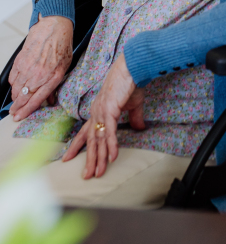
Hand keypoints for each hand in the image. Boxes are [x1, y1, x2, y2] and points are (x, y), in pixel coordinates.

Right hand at [9, 15, 72, 120]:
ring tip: (15, 102)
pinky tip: (15, 86)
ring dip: (15, 97)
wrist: (54, 26)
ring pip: (16, 89)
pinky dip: (13, 84)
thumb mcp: (65, 66)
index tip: (19, 117)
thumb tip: (50, 100)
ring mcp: (27, 67)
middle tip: (14, 113)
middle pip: (23, 97)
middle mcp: (38, 74)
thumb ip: (56, 84)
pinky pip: (12, 77)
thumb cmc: (62, 45)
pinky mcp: (20, 60)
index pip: (36, 100)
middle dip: (17, 108)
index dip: (26, 111)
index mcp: (52, 77)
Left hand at [63, 53, 144, 178]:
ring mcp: (102, 112)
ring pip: (98, 139)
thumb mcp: (133, 104)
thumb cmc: (130, 82)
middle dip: (88, 159)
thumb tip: (140, 128)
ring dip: (99, 157)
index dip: (77, 145)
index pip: (85, 131)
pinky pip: (110, 132)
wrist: (131, 67)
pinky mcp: (110, 110)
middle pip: (90, 140)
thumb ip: (134, 118)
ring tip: (98, 172)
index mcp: (99, 110)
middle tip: (86, 175)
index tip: (68, 158)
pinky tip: (112, 157)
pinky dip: (110, 145)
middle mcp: (96, 112)